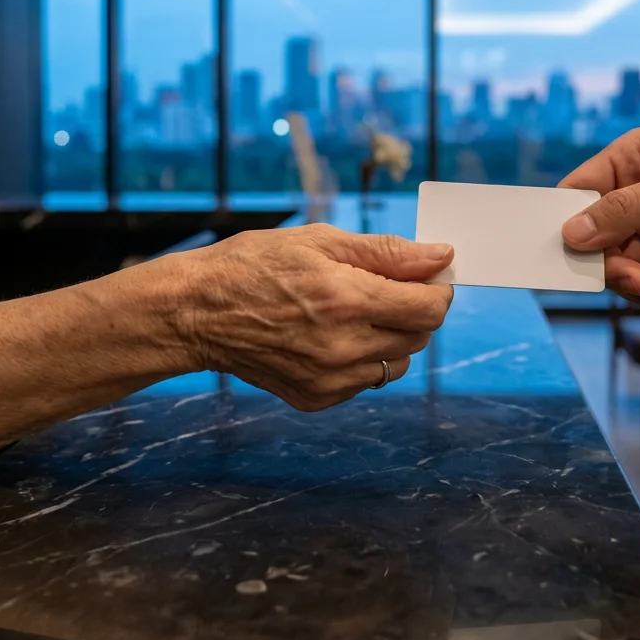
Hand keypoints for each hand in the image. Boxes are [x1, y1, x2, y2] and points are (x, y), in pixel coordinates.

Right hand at [175, 224, 453, 410]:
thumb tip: (442, 256)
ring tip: (352, 314)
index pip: (430, 309)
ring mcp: (329, 380)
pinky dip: (361, 360)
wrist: (197, 312)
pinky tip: (328, 337)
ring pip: (397, 363)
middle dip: (413, 310)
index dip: (438, 290)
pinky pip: (365, 382)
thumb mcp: (321, 241)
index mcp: (347, 300)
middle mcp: (343, 347)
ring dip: (391, 338)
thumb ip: (388, 252)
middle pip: (420, 337)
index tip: (428, 277)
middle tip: (383, 289)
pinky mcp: (316, 399)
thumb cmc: (255, 265)